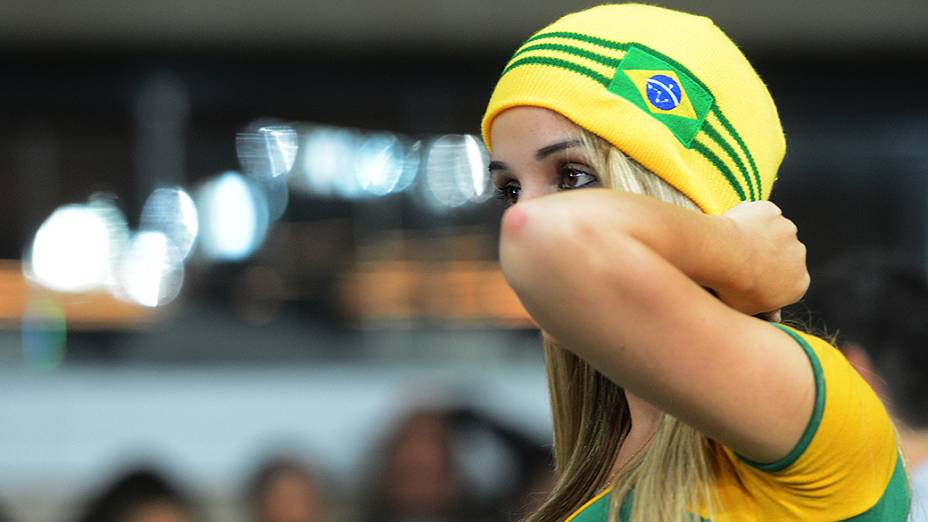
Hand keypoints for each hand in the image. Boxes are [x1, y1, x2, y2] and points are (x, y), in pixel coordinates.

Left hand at [719, 201, 808, 315]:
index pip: (788, 283)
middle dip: (767, 257)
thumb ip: (761, 310)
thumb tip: (771, 316)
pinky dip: (750, 218)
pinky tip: (733, 226)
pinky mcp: (772, 211)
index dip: (769, 282)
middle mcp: (800, 255)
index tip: (751, 280)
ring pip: (773, 232)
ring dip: (759, 236)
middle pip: (784, 256)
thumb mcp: (746, 310)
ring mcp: (787, 230)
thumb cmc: (732, 287)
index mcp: (799, 283)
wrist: (723, 255)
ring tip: (733, 244)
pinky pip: (760, 214)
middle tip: (739, 261)